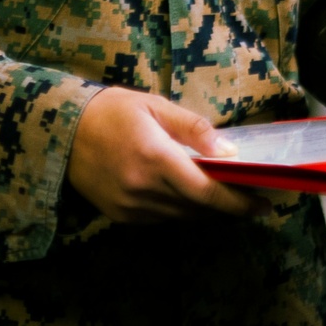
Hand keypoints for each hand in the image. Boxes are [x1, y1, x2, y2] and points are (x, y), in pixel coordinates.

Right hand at [68, 86, 269, 223]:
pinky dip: (179, 209)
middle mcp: (143, 189)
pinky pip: (161, 218)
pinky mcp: (120, 216)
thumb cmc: (113, 111)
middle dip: (227, 206)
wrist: (62, 131)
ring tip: (222, 195)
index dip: (239, 203)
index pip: (207, 192)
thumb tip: (229, 152)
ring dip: (204, 209)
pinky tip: (186, 195)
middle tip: (250, 196)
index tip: (263, 206)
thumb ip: (194, 129)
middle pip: (198, 209)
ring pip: (181, 217)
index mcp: (155, 158)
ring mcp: (130, 207)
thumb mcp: (156, 107)